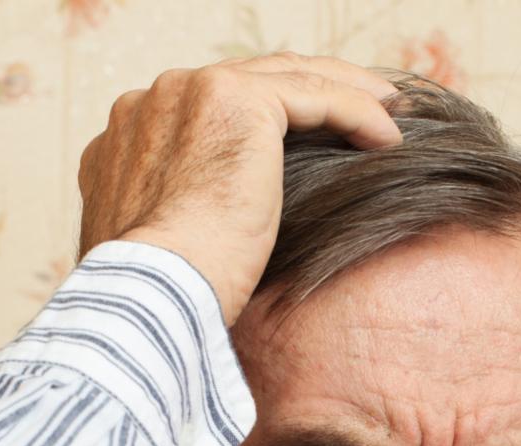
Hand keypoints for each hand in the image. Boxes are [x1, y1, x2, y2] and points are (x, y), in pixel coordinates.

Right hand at [76, 54, 402, 324]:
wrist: (154, 293)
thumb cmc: (163, 293)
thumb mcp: (164, 243)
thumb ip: (178, 210)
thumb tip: (214, 222)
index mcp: (131, 132)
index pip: (213, 107)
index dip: (268, 115)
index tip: (310, 137)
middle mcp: (155, 98)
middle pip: (254, 79)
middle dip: (313, 91)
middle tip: (365, 111)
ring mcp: (192, 91)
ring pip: (289, 77)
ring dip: (347, 92)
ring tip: (390, 114)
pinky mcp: (236, 100)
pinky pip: (315, 95)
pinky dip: (359, 112)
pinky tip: (389, 139)